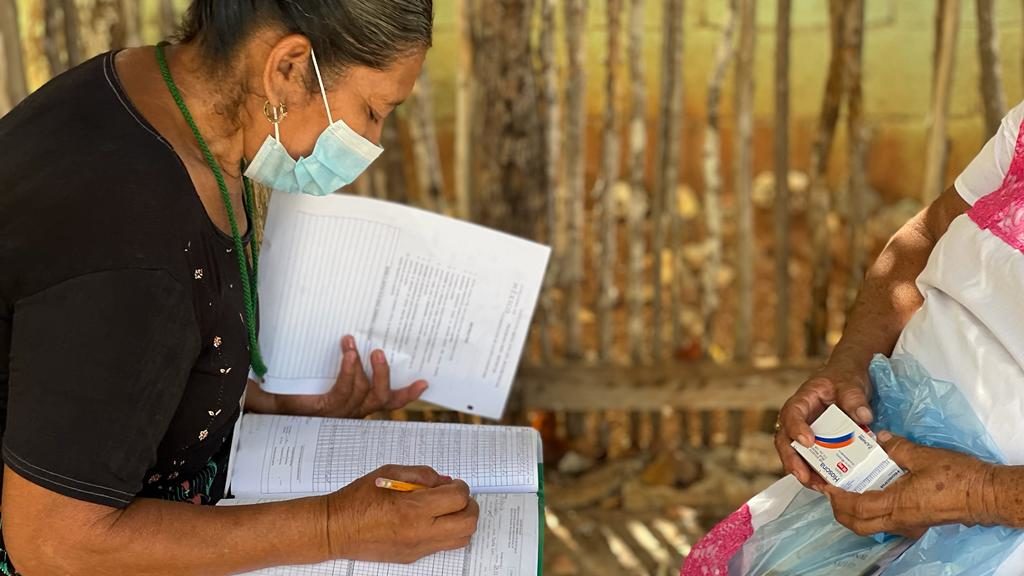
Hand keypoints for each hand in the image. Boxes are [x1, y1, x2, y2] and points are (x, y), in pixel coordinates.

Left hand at [256, 336, 427, 418]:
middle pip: (381, 398)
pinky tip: (348, 353)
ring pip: (364, 392)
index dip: (407, 394)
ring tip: (354, 342)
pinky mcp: (325, 410)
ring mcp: (339, 412)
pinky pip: (344, 390)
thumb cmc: (295, 383)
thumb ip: (341, 359)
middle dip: (384, 375)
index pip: (387, 401)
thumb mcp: (322, 369)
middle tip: (379, 352)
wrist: (265, 397)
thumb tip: (352, 329)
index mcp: (357, 403)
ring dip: (363, 366)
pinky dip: (349, 371)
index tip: (424, 381)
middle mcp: (352, 410)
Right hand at [325, 465, 479, 563]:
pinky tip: (430, 520)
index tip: (453, 483)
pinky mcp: (413, 557)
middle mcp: (420, 532)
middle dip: (468, 505)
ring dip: (461, 521)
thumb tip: (443, 480)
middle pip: (468, 522)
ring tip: (445, 509)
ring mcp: (418, 547)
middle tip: (455, 496)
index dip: (460, 486)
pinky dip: (446, 531)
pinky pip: (442, 546)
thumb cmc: (358, 499)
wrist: (336, 529)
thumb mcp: (390, 473)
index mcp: (413, 509)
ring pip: (461, 539)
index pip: (458, 498)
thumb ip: (422, 474)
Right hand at [775, 363, 872, 487]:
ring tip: (819, 487)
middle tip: (805, 476)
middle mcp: (797, 419)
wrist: (848, 381)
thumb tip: (864, 417)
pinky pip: (810, 461)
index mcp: (802, 400)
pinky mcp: (816, 445)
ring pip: (794, 455)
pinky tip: (828, 486)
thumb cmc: (844, 379)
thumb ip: (855, 398)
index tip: (807, 441)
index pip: (791, 414)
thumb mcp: (851, 383)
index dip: (796, 428)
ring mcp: (804, 433)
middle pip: (784, 441)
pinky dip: (816, 474)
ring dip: (803, 472)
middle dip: (792, 461)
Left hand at [823, 432, 993, 537]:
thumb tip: (877, 438)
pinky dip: (871, 510)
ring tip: (846, 488)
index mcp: (897, 504)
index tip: (827, 485)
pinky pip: (885, 521)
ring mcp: (908, 524)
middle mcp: (899, 520)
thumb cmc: (956, 476)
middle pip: (858, 524)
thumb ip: (895, 447)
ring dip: (854, 511)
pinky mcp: (916, 522)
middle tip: (831, 490)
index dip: (837, 498)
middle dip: (839, 510)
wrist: (985, 494)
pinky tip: (871, 490)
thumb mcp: (922, 455)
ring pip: (871, 525)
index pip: (856, 508)